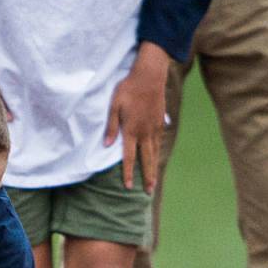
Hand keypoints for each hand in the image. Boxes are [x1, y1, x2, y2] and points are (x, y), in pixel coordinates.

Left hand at [103, 42, 170, 193]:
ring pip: (155, 153)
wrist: (150, 76)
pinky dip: (158, 153)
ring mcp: (154, 128)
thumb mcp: (114, 106)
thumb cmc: (128, 89)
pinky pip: (159, 142)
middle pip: (146, 160)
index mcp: (131, 131)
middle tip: (148, 191)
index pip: (129, 157)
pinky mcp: (160, 122)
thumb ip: (111, 127)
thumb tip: (106, 145)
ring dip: (154, 168)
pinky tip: (157, 158)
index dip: (128, 173)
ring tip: (154, 181)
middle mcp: (145, 133)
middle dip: (146, 177)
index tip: (127, 186)